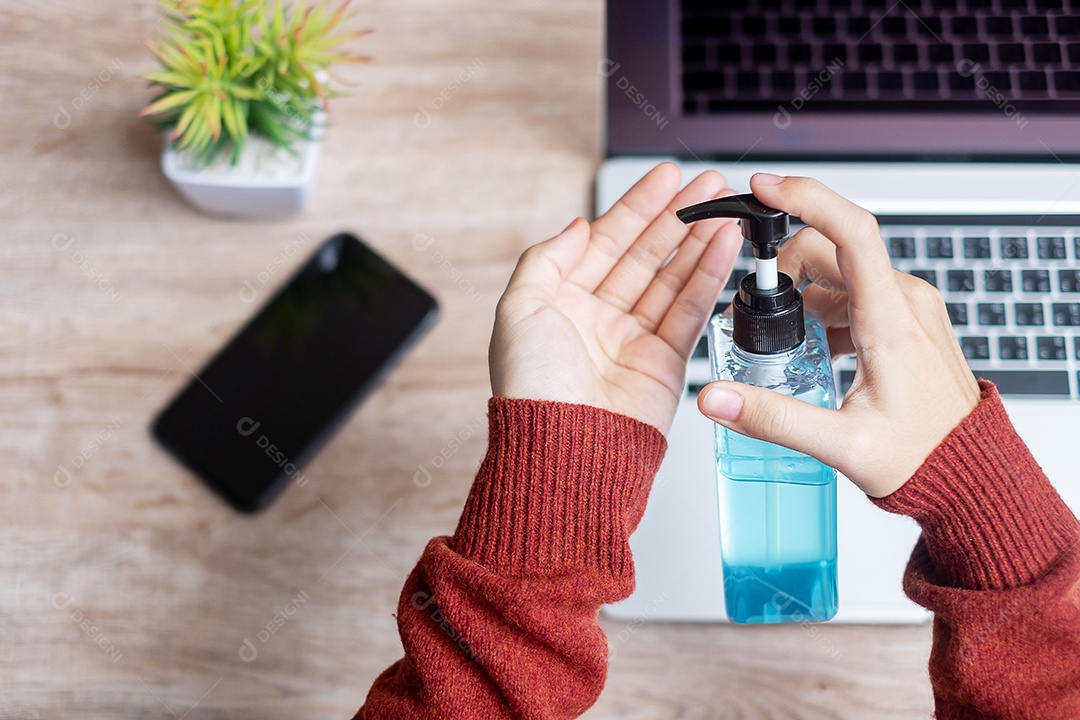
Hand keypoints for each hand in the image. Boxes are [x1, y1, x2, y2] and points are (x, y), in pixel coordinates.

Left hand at [489, 163, 742, 434]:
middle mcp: (597, 318)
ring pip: (672, 278)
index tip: (664, 178)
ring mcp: (632, 340)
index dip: (636, 207)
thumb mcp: (518, 308)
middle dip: (677, 217)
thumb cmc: (532, 388)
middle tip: (708, 186)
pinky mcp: (664, 363)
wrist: (563, 447)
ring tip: (725, 209)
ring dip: (699, 241)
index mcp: (560, 302)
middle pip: (644, 255)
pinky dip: (708, 277)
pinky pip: (689, 311)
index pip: (605, 242)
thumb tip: (577, 226)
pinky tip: (723, 247)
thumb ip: (546, 258)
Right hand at [697, 174, 980, 497]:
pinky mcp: (906, 318)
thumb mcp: (839, 445)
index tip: (765, 189)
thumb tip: (716, 397)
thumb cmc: (923, 458)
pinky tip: (814, 348)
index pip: (852, 231)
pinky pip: (856, 292)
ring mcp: (908, 307)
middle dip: (784, 270)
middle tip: (756, 314)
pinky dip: (824, 307)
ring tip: (784, 341)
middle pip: (831, 248)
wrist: (970, 473)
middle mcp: (904, 300)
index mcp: (891, 319)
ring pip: (841, 271)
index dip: (806, 199)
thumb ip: (771, 417)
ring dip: (803, 293)